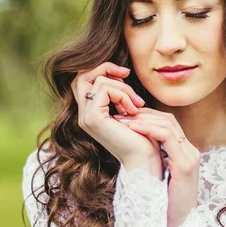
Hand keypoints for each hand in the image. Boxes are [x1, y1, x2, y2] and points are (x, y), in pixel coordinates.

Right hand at [71, 62, 162, 176]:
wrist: (143, 158)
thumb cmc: (141, 135)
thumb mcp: (127, 109)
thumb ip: (118, 93)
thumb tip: (121, 72)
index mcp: (89, 113)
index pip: (83, 80)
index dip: (102, 70)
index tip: (125, 74)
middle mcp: (83, 115)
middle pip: (82, 76)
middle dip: (106, 68)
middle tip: (126, 74)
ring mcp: (86, 117)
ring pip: (99, 81)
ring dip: (123, 88)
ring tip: (137, 105)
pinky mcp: (93, 118)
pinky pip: (105, 90)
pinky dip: (123, 95)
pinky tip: (134, 110)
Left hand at [114, 108, 200, 226]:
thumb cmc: (166, 205)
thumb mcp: (160, 177)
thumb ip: (155, 161)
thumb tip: (135, 149)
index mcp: (184, 153)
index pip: (167, 124)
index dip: (146, 117)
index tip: (125, 117)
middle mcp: (190, 151)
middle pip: (168, 119)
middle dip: (142, 114)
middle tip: (120, 113)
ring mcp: (189, 157)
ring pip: (168, 124)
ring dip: (143, 119)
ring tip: (123, 119)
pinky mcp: (185, 165)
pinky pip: (167, 136)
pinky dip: (149, 129)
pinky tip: (133, 128)